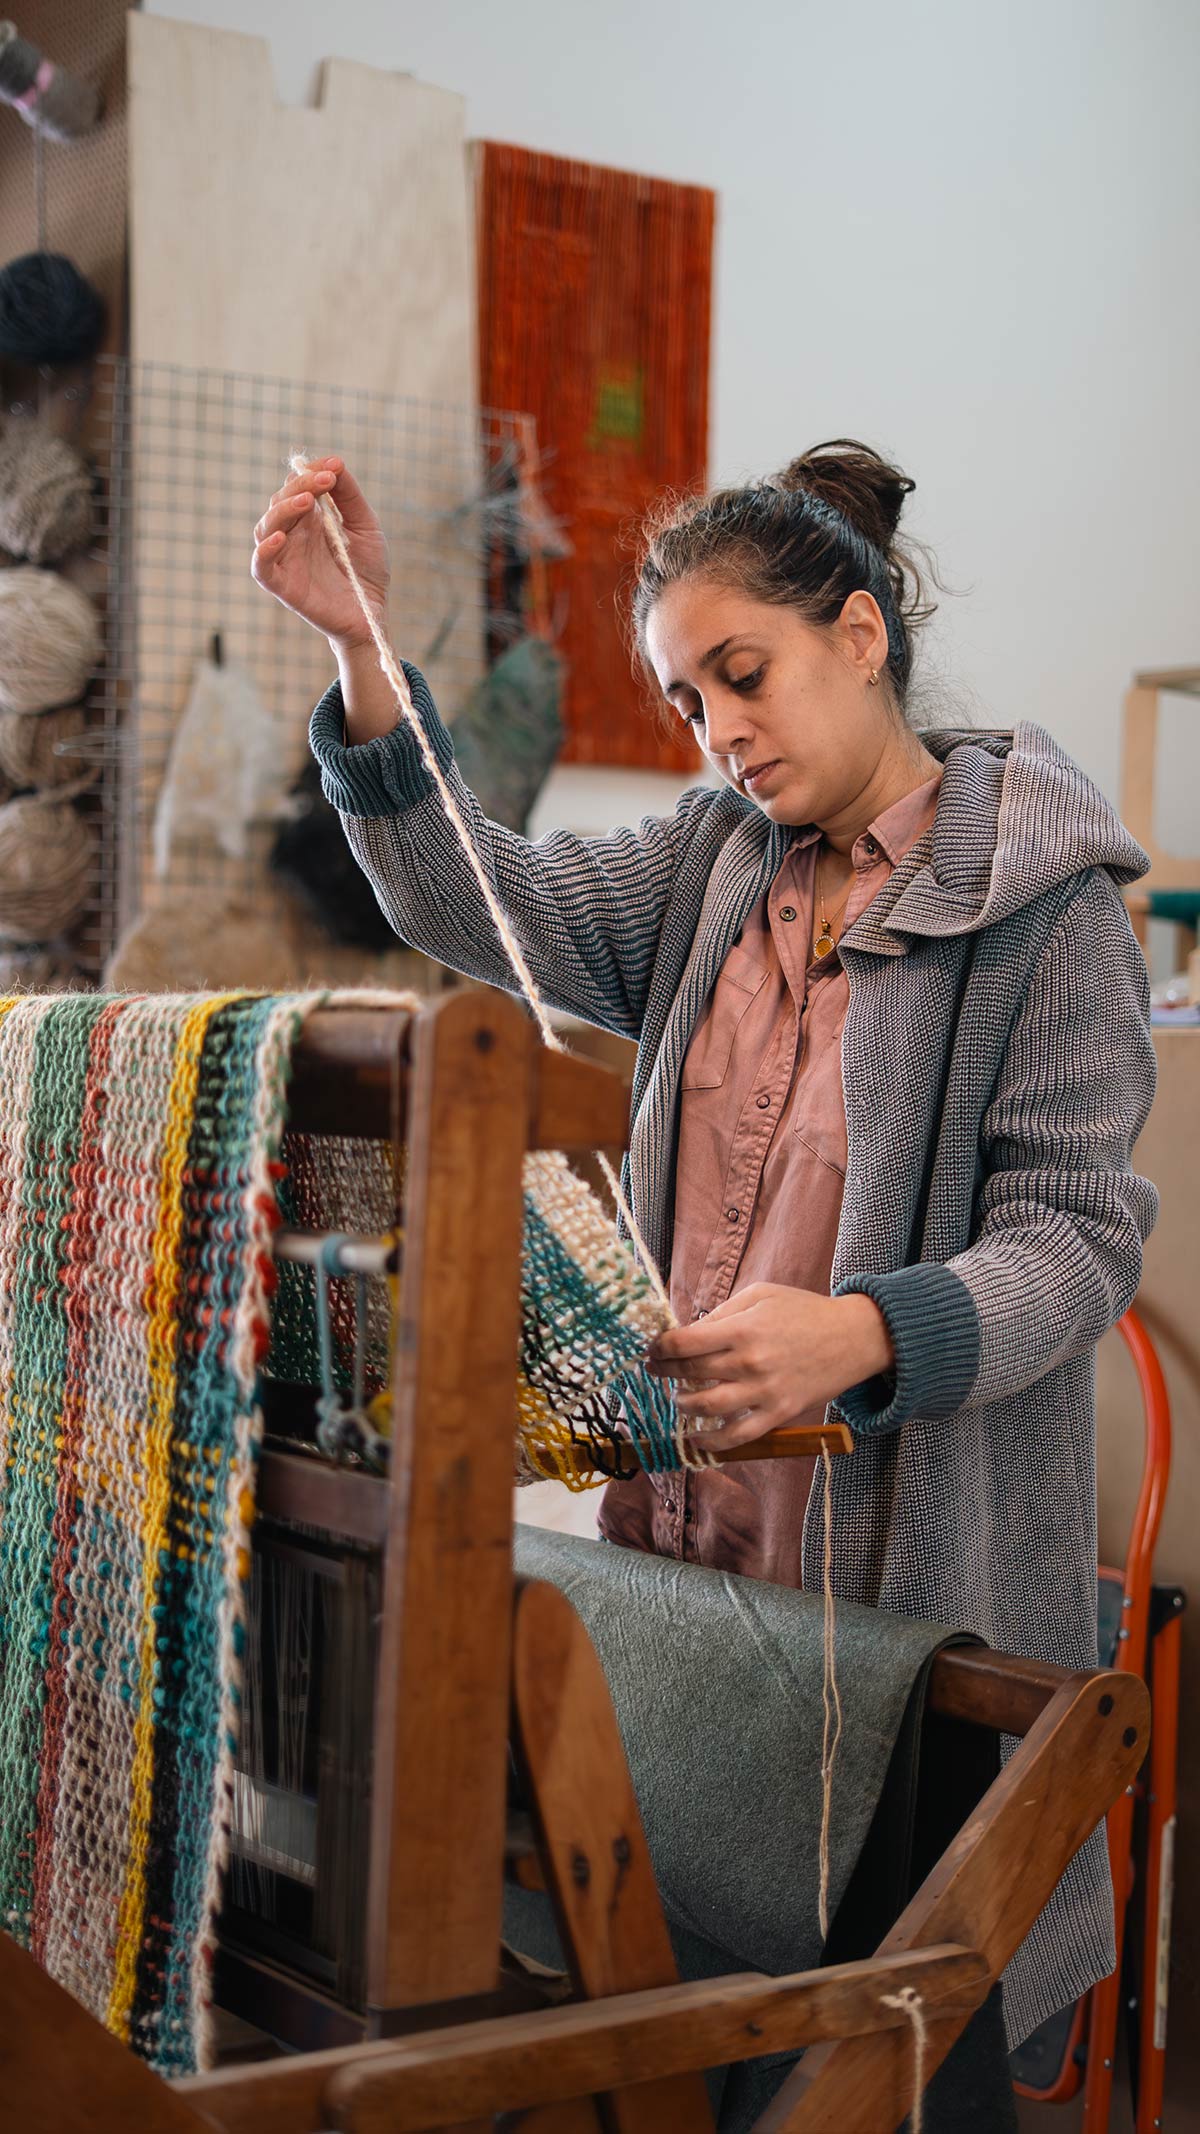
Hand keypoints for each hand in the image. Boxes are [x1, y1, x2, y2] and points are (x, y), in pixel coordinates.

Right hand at [250, 457, 390, 650]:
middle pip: (279, 502)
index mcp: (310, 519)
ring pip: (265, 528)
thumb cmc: (366, 571)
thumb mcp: (366, 526)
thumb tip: (336, 462)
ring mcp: (285, 559)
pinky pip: (260, 566)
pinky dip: (265, 550)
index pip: (297, 486)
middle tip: (325, 480)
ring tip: (308, 502)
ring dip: (283, 510)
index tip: (335, 467)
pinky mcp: (282, 585)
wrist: (372, 614)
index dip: (311, 472)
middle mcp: (293, 535)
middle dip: (300, 487)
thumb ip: (349, 496)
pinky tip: (280, 538)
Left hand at [645, 1283, 893, 1448]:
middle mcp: (749, 1362)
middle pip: (690, 1373)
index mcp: (743, 1328)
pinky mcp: (778, 1414)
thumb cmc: (804, 1311)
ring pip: (706, 1407)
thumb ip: (723, 1312)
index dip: (659, 1347)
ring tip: (678, 1398)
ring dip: (682, 1404)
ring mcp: (764, 1392)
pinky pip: (737, 1436)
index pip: (684, 1342)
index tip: (652, 1349)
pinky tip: (695, 1437)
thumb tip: (687, 1331)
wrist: (853, 1338)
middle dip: (665, 1372)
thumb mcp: (761, 1295)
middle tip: (656, 1370)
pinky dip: (711, 1441)